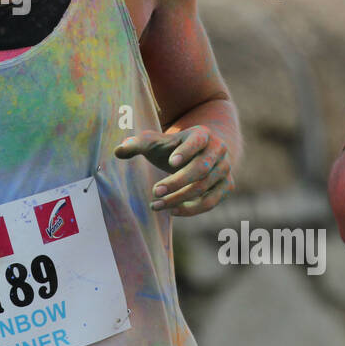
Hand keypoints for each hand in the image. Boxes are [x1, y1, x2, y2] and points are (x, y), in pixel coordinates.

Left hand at [114, 126, 233, 215]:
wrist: (199, 154)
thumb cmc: (172, 148)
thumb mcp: (156, 143)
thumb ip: (137, 144)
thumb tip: (118, 150)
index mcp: (202, 134)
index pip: (197, 141)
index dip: (186, 151)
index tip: (170, 162)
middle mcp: (218, 150)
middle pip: (201, 168)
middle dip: (177, 182)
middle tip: (155, 191)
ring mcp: (225, 169)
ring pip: (204, 187)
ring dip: (179, 198)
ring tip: (155, 205)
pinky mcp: (226, 186)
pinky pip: (211, 202)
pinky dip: (191, 209)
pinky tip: (171, 211)